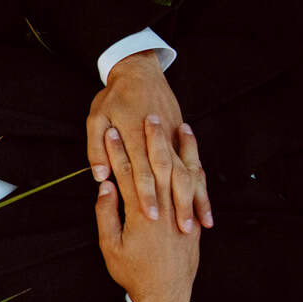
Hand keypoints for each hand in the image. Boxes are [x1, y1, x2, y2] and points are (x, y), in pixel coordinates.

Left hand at [86, 51, 212, 231]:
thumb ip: (96, 148)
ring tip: (198, 226)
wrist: (139, 70)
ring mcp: (174, 141)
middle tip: (181, 231)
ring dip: (194, 201)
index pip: (142, 172)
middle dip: (177, 205)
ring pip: (188, 175)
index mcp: (135, 137)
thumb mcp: (96, 118)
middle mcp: (158, 142)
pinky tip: (206, 209)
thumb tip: (100, 177)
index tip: (151, 216)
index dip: (147, 195)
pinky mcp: (182, 140)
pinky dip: (202, 189)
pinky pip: (196, 168)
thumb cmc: (114, 96)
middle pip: (171, 177)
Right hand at [93, 121, 201, 301]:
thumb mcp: (110, 247)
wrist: (165, 295)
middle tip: (148, 115)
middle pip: (158, 165)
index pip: (127, 173)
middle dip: (152, 139)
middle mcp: (164, 208)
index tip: (110, 131)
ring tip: (180, 125)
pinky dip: (196, 169)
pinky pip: (197, 189)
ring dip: (181, 149)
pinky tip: (195, 156)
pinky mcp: (193, 219)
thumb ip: (107, 215)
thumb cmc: (132, 273)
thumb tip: (106, 186)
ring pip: (182, 173)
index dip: (117, 151)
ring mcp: (181, 213)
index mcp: (140, 213)